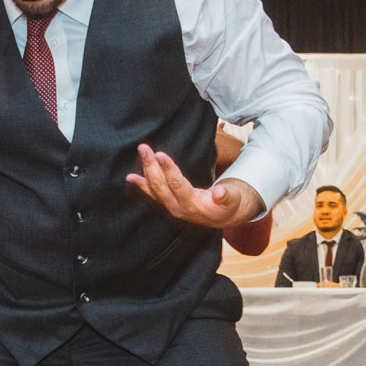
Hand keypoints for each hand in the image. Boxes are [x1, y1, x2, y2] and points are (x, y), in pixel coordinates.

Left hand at [125, 143, 260, 227]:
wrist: (224, 217)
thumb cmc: (230, 204)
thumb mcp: (234, 199)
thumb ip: (228, 195)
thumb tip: (220, 192)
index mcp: (194, 206)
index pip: (177, 186)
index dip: (168, 171)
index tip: (160, 154)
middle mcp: (179, 208)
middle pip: (161, 187)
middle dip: (151, 167)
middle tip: (144, 148)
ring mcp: (172, 207)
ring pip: (154, 189)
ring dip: (145, 171)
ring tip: (141, 153)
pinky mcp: (169, 204)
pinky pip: (153, 194)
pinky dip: (142, 185)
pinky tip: (131, 177)